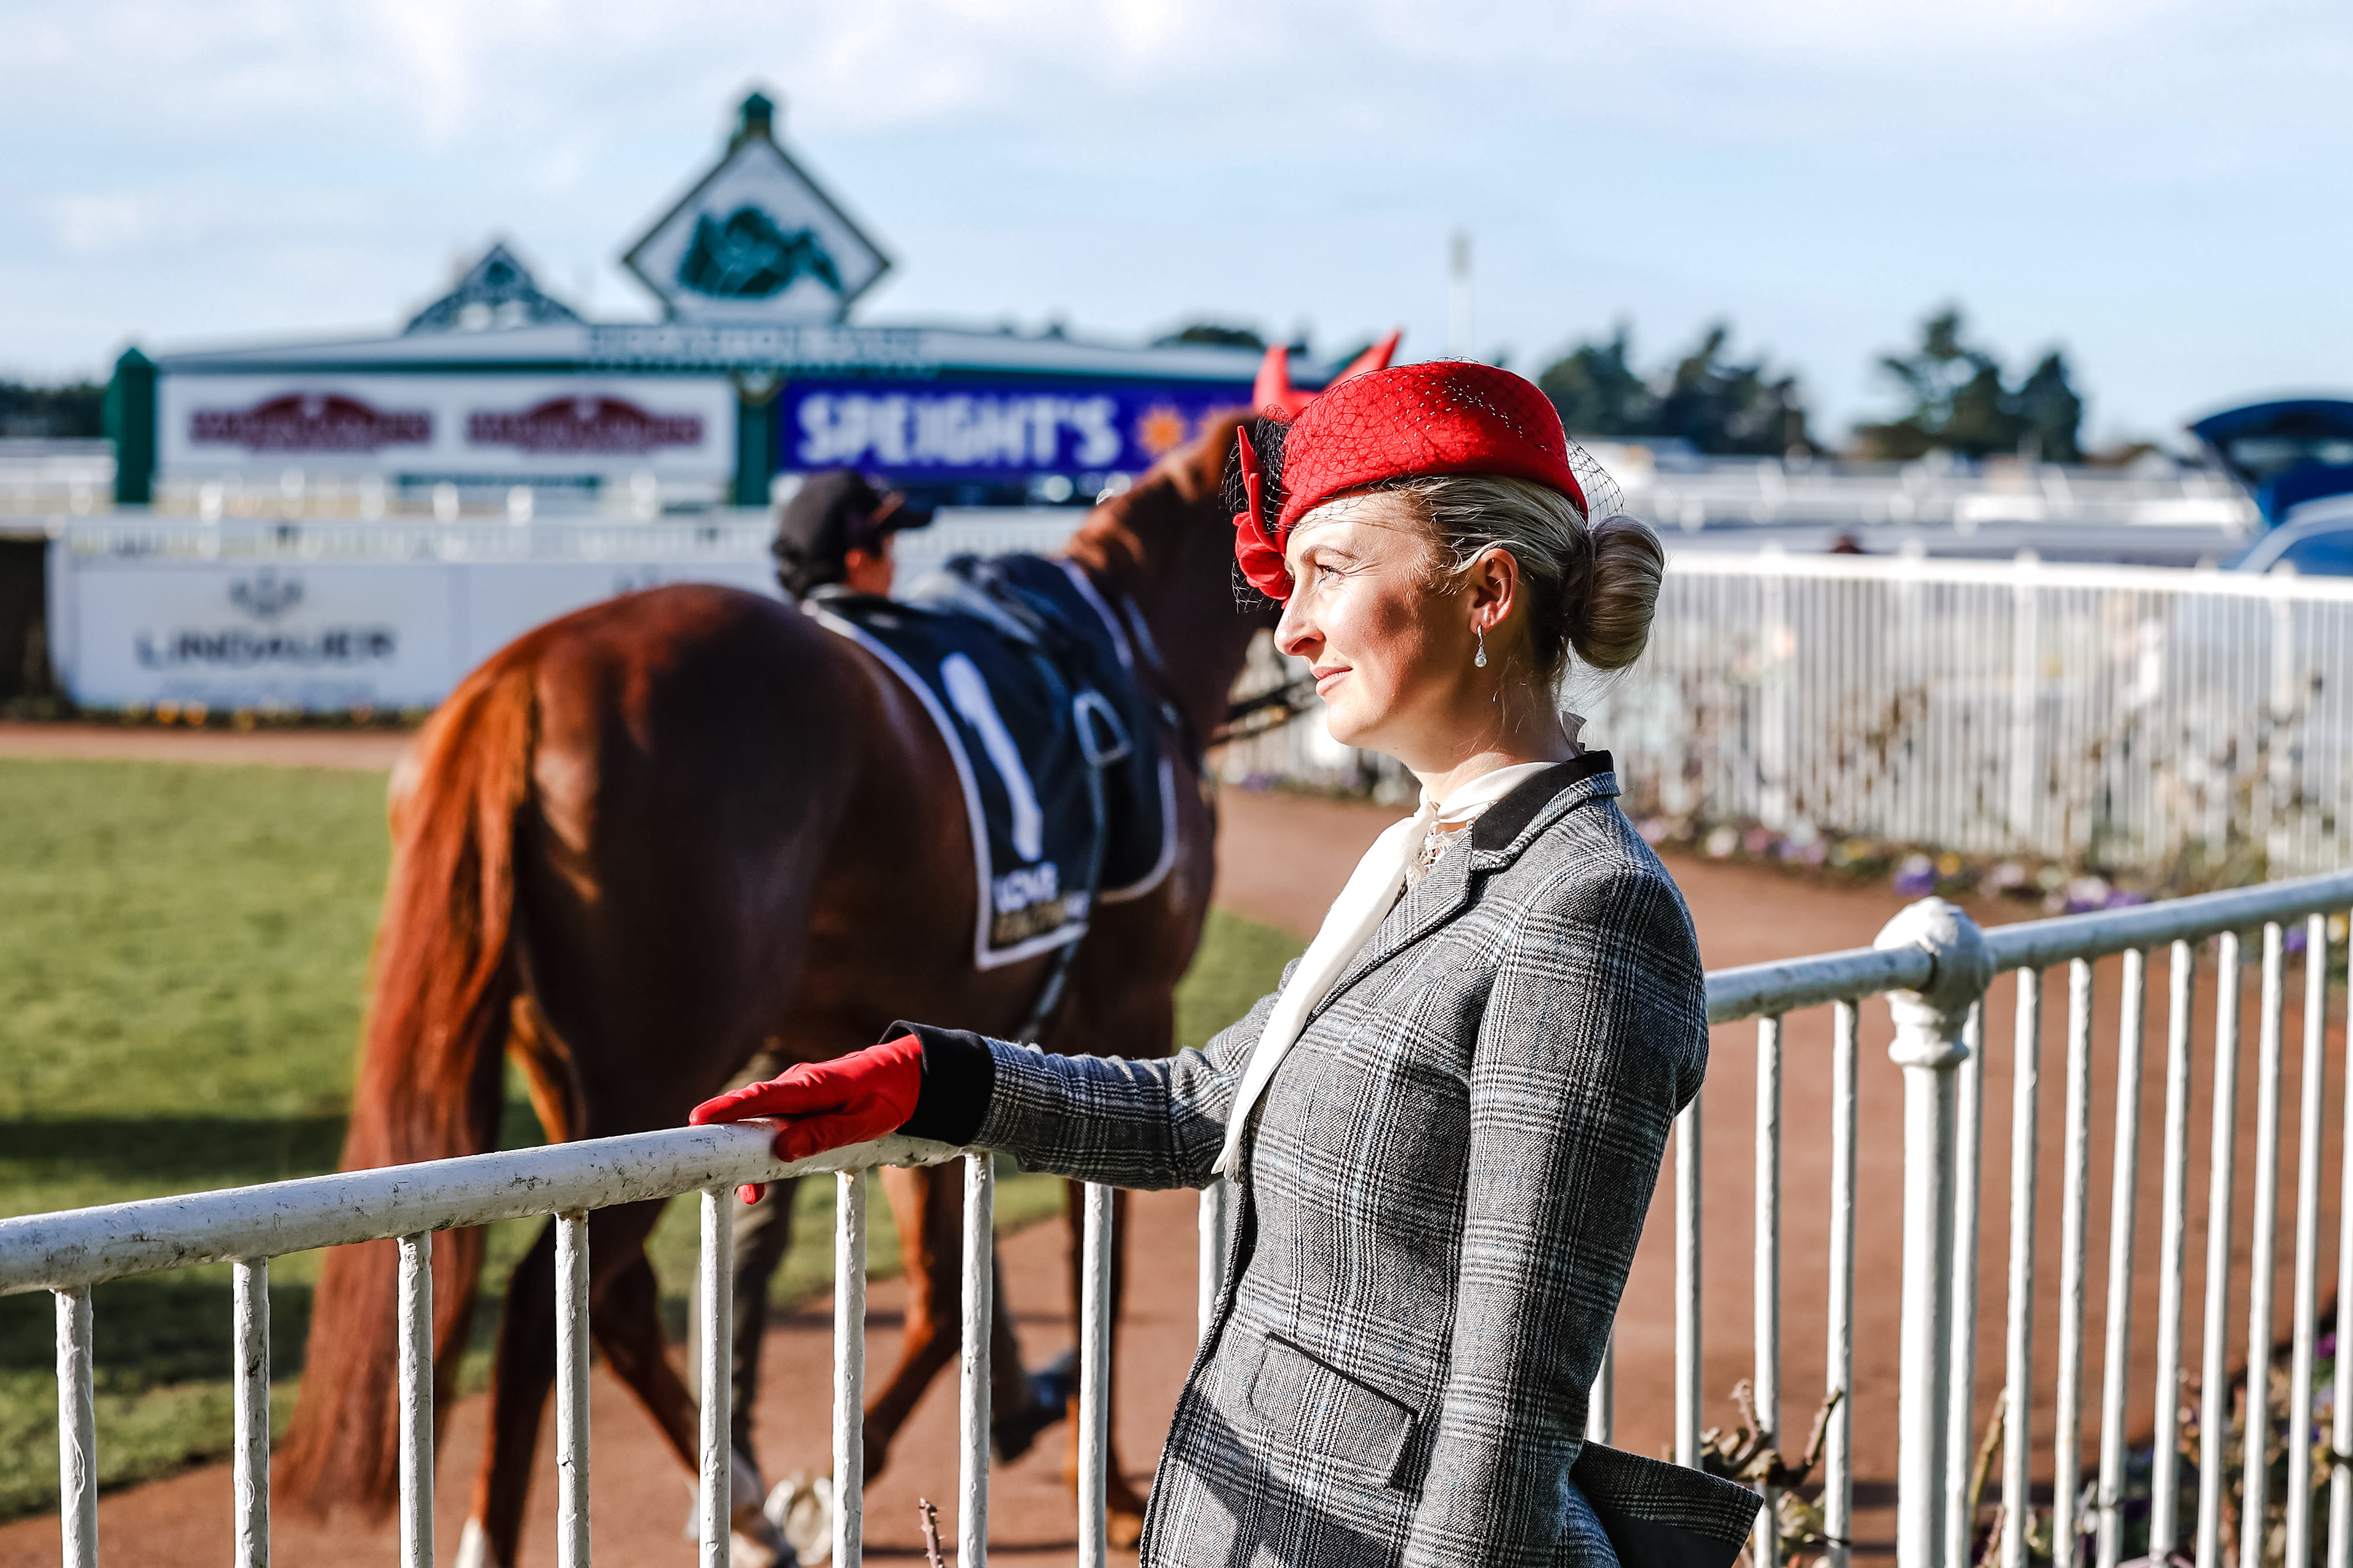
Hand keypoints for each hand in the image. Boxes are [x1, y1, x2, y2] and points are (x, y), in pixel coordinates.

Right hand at [690, 1035, 924, 1200]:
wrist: (904, 1075)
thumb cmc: (887, 1097)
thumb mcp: (865, 1121)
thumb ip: (825, 1134)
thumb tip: (783, 1150)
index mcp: (813, 1086)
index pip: (764, 1096)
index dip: (730, 1108)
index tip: (699, 1121)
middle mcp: (797, 1085)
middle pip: (752, 1110)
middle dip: (726, 1136)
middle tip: (703, 1162)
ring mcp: (795, 1094)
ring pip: (760, 1123)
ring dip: (748, 1155)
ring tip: (749, 1194)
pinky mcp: (798, 1105)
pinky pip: (772, 1126)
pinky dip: (763, 1151)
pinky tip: (760, 1185)